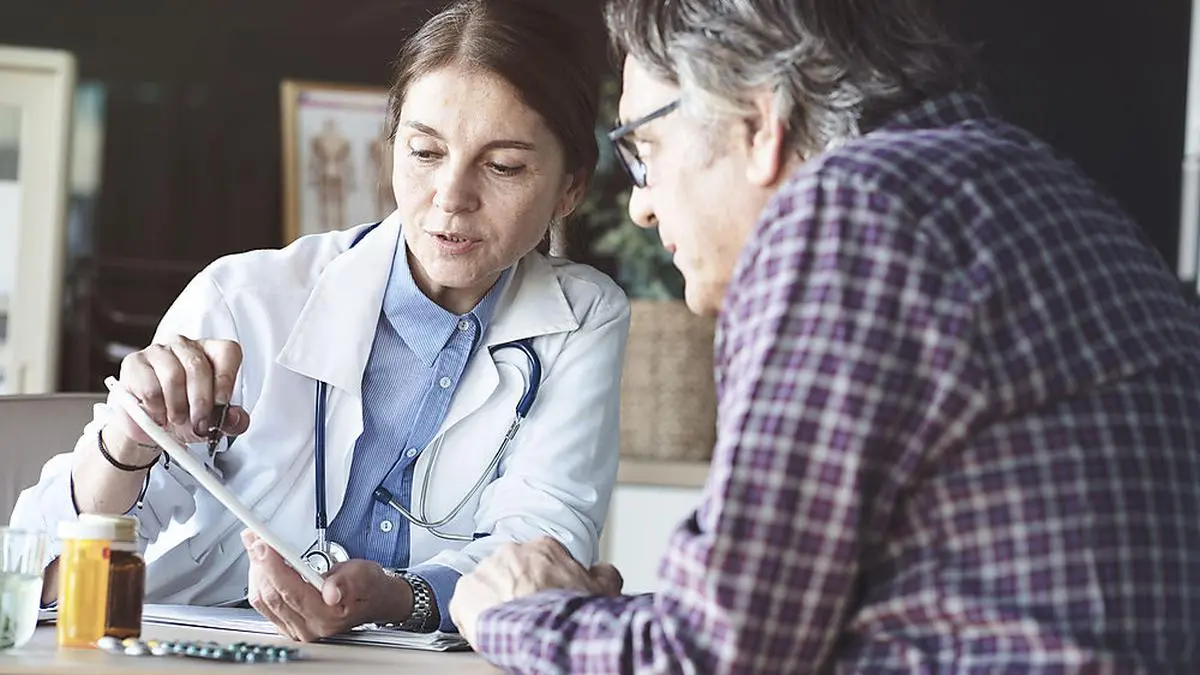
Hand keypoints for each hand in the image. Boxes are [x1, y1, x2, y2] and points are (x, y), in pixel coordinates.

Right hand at [107, 337, 249, 456]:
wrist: (150, 426)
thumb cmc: (186, 415)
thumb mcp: (213, 422)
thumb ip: (233, 421)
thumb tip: (236, 417)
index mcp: (211, 353)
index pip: (227, 352)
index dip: (226, 378)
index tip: (222, 402)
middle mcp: (185, 346)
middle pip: (198, 366)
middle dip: (200, 401)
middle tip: (199, 424)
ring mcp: (158, 351)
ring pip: (173, 376)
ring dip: (177, 407)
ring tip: (176, 419)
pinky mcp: (134, 363)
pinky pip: (149, 387)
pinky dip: (156, 409)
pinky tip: (158, 415)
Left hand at [240, 530, 412, 641]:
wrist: (373, 600)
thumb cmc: (368, 586)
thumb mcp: (364, 574)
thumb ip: (347, 581)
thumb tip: (332, 591)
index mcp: (328, 615)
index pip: (290, 590)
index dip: (272, 565)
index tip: (262, 545)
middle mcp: (310, 627)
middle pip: (271, 595)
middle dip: (259, 564)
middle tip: (255, 540)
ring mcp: (297, 629)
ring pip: (262, 601)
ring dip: (256, 571)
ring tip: (256, 548)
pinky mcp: (288, 625)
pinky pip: (263, 606)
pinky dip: (259, 581)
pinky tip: (261, 565)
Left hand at [449, 537, 622, 644]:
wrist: (544, 631)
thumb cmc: (570, 611)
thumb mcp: (602, 589)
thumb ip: (603, 573)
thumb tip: (603, 571)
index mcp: (543, 548)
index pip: (540, 560)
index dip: (544, 581)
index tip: (547, 595)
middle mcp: (511, 552)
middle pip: (511, 571)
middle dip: (517, 589)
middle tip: (528, 612)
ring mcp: (485, 571)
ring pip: (487, 586)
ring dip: (495, 602)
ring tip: (508, 624)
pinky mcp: (464, 593)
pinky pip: (463, 604)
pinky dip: (472, 617)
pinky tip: (486, 629)